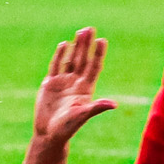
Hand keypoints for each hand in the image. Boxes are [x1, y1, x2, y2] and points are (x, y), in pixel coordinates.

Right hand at [34, 27, 115, 141]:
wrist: (49, 134)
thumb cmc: (67, 128)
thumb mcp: (82, 116)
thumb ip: (96, 107)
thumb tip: (114, 104)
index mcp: (86, 89)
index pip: (94, 67)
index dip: (98, 54)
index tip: (102, 40)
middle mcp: (76, 83)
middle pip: (83, 59)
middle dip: (86, 45)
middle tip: (90, 28)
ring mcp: (63, 82)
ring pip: (70, 60)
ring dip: (76, 46)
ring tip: (80, 32)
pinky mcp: (50, 84)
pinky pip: (55, 66)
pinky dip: (59, 55)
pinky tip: (63, 45)